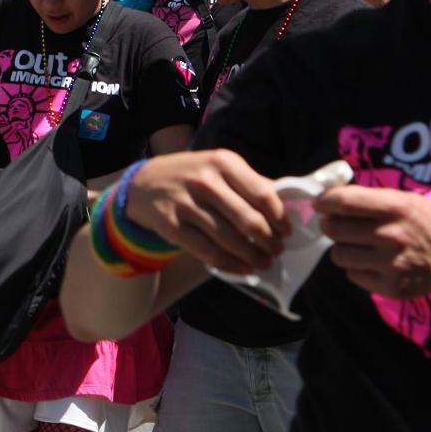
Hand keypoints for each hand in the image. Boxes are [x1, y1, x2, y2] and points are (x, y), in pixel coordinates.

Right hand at [122, 150, 289, 273]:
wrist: (143, 183)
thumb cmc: (190, 176)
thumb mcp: (218, 167)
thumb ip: (248, 183)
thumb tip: (286, 210)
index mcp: (223, 162)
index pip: (263, 195)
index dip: (280, 219)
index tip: (286, 233)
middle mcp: (204, 180)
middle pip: (249, 220)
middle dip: (270, 242)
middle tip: (277, 251)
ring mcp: (186, 203)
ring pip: (230, 240)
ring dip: (254, 257)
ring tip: (264, 263)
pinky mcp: (171, 225)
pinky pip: (208, 252)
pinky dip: (232, 265)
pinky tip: (244, 269)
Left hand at [316, 185, 430, 302]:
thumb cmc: (430, 225)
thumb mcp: (408, 201)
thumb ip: (372, 199)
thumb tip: (330, 197)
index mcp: (397, 207)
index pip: (343, 200)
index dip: (323, 201)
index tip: (320, 204)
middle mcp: (393, 235)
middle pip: (333, 229)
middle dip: (331, 226)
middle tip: (341, 226)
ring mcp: (392, 264)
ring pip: (338, 254)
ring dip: (343, 248)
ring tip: (362, 246)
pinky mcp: (391, 287)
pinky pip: (351, 275)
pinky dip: (357, 268)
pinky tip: (375, 263)